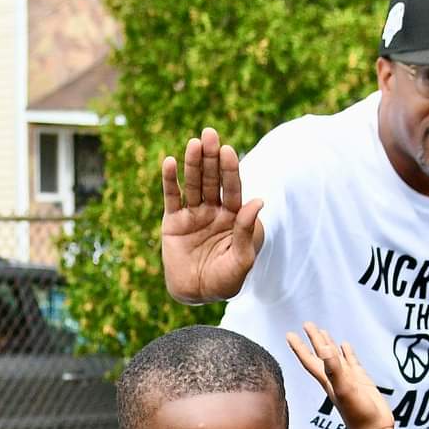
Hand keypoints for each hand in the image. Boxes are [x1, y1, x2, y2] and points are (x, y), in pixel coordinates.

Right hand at [161, 127, 262, 303]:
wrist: (197, 294)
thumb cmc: (225, 281)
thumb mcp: (241, 260)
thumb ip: (247, 232)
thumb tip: (258, 200)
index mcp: (235, 219)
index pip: (234, 190)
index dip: (231, 171)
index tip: (228, 151)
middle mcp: (215, 212)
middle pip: (213, 181)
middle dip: (212, 159)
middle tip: (210, 134)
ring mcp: (194, 214)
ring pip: (194, 184)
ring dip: (194, 163)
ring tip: (194, 143)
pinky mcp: (174, 221)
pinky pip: (172, 197)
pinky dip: (171, 180)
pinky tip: (171, 162)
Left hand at [286, 323, 393, 428]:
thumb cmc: (358, 414)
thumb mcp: (345, 389)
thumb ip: (335, 369)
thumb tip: (324, 349)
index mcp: (328, 380)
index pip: (310, 360)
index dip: (299, 347)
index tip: (290, 334)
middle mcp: (336, 378)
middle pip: (321, 355)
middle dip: (314, 340)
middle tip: (307, 324)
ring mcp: (349, 379)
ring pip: (336, 358)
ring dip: (329, 345)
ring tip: (324, 331)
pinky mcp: (361, 381)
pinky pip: (352, 362)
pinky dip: (348, 353)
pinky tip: (345, 346)